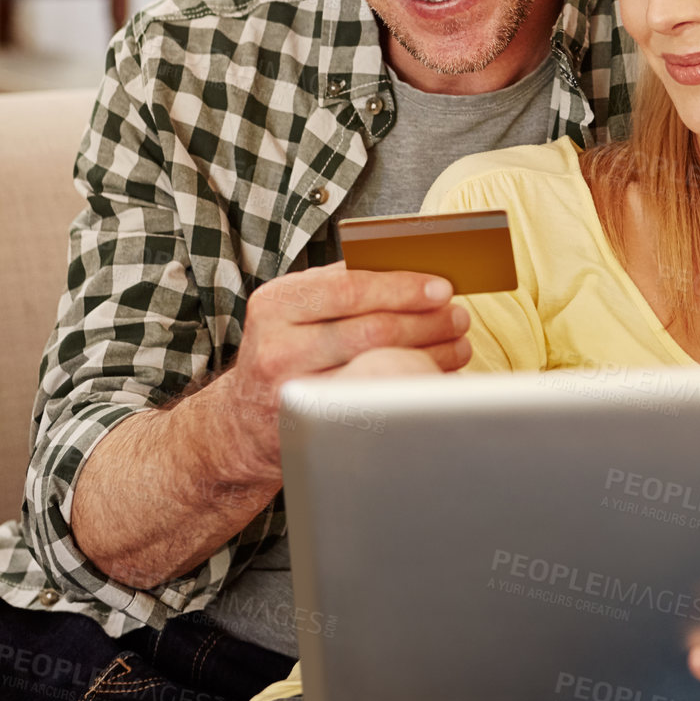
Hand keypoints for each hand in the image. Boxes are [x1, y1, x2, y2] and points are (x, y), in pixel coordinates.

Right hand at [218, 262, 470, 481]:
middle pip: (369, 330)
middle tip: (458, 316)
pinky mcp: (312, 427)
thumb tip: (413, 273)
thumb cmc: (284, 350)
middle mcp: (277, 347)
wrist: (240, 423)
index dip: (401, 287)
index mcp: (276, 303)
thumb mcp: (294, 310)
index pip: (349, 288)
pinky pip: (375, 403)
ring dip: (429, 354)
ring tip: (458, 343)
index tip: (442, 287)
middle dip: (425, 322)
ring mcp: (293, 393)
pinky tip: (434, 377)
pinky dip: (412, 387)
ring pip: (378, 368)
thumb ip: (340, 287)